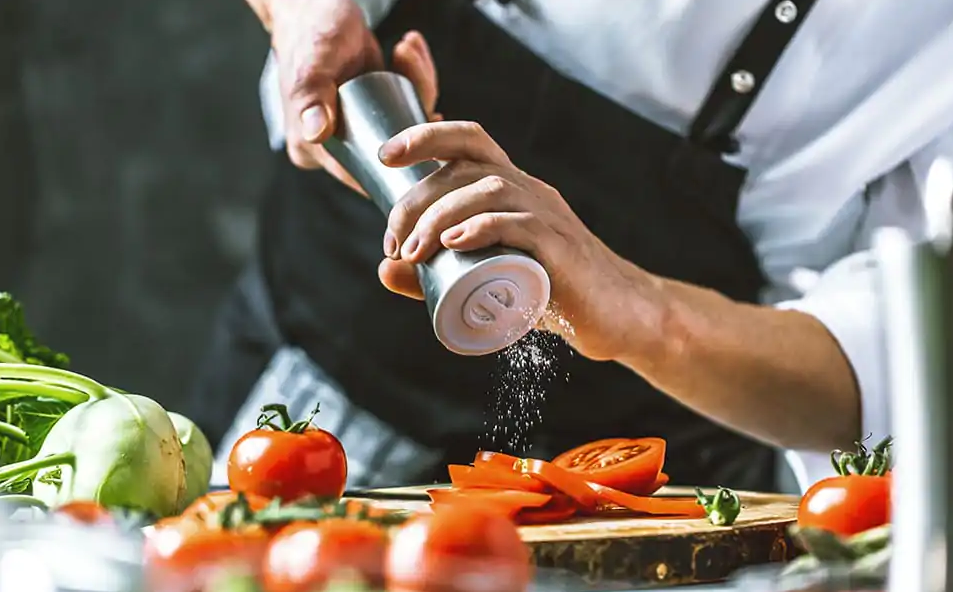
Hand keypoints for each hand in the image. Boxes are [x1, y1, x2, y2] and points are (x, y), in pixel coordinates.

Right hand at [246, 0, 440, 192]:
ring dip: (418, 87)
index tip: (423, 136)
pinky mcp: (373, 111)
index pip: (360, 175)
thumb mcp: (312, 65)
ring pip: (403, 128)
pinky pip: (404, 108)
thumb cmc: (308, 33)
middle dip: (415, 116)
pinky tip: (409, 50)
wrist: (313, 8)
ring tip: (405, 49)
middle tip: (413, 71)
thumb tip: (316, 133)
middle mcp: (334, 146)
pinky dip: (415, 80)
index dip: (398, 167)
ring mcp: (355, 129)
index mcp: (312, 149)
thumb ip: (311, 97)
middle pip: (390, 151)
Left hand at [375, 121, 667, 360]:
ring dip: (440, 215)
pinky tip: (453, 242)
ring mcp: (549, 217)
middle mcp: (530, 191)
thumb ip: (434, 275)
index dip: (425, 136)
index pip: (470, 140)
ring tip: (413, 251)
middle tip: (394, 243)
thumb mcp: (486, 278)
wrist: (618, 316)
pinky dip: (482, 228)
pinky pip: (522, 224)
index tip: (385, 158)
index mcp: (512, 189)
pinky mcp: (561, 250)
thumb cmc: (551, 292)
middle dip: (417, 198)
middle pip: (467, 166)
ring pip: (490, 190)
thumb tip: (384, 269)